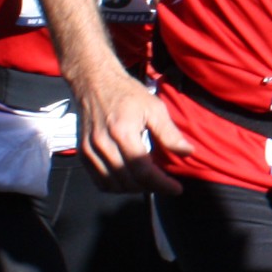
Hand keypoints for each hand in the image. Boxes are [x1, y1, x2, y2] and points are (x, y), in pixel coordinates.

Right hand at [75, 71, 190, 193]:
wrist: (95, 82)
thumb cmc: (127, 94)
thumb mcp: (154, 108)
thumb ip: (169, 133)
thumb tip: (188, 153)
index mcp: (122, 132)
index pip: (143, 170)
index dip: (161, 184)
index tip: (177, 188)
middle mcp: (103, 145)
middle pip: (128, 180)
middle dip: (151, 187)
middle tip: (165, 183)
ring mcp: (90, 151)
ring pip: (114, 185)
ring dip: (134, 189)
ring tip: (149, 182)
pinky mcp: (83, 153)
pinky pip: (100, 181)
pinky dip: (116, 186)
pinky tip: (130, 180)